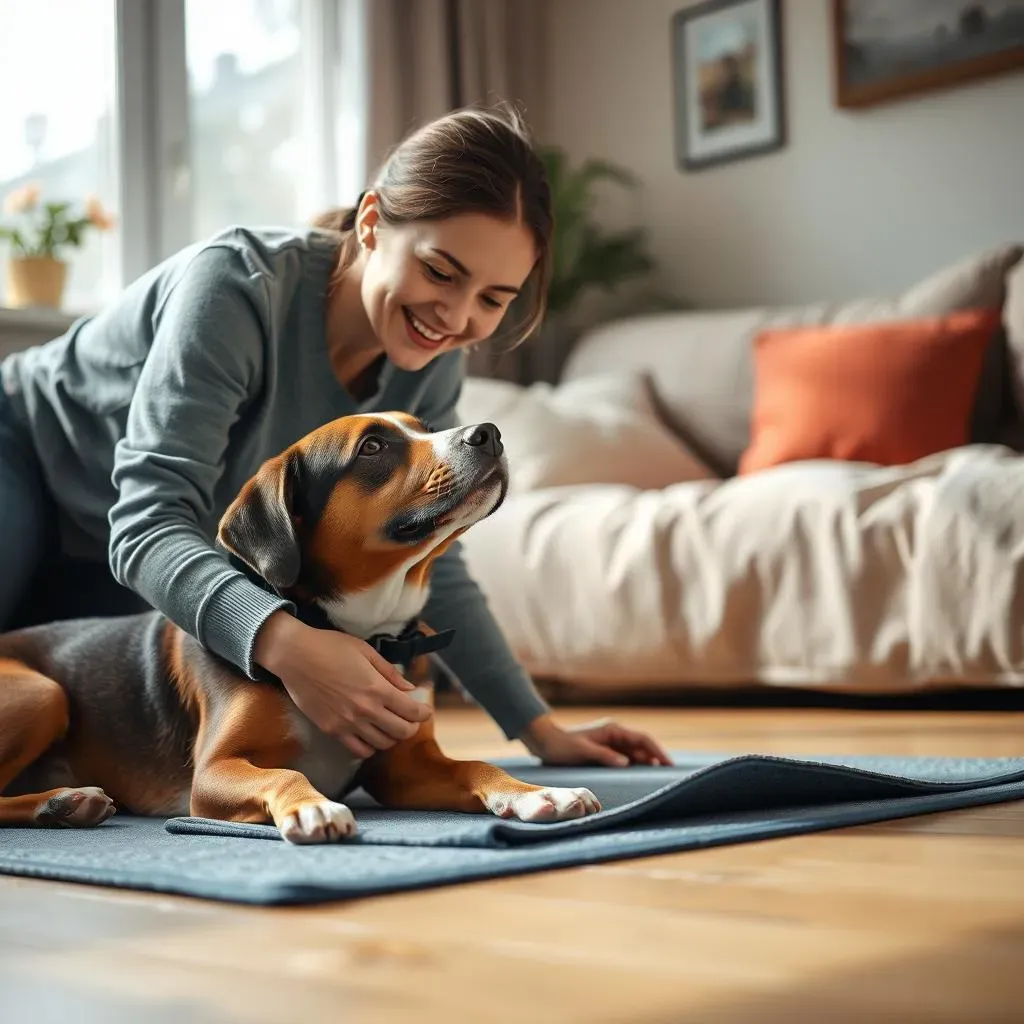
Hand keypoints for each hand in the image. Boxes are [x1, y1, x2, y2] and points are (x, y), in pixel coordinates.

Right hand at [254, 610, 432, 757]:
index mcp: (377, 688)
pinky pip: (359, 750)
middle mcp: (365, 710)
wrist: (294, 655)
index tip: (425, 710)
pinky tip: (370, 735)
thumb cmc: (330, 646)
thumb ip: (390, 673)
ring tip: (390, 726)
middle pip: (401, 732)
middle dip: (411, 727)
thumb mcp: (366, 652)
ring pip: (382, 744)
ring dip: (392, 737)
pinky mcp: (331, 730)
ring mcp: (348, 723)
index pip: (411, 711)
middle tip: (410, 719)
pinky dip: (370, 747)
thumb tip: (409, 688)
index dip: (423, 713)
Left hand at [520, 714, 672, 767]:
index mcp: (612, 730)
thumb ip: (605, 756)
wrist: (545, 742)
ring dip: (647, 762)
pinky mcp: (605, 750)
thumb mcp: (584, 751)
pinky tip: (641, 775)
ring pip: (635, 752)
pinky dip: (635, 765)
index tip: (668, 763)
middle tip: (670, 773)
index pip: (642, 739)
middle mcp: (614, 733)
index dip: (657, 751)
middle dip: (656, 757)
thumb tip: (627, 763)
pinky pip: (626, 757)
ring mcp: (610, 741)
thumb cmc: (562, 746)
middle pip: (642, 745)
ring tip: (659, 776)